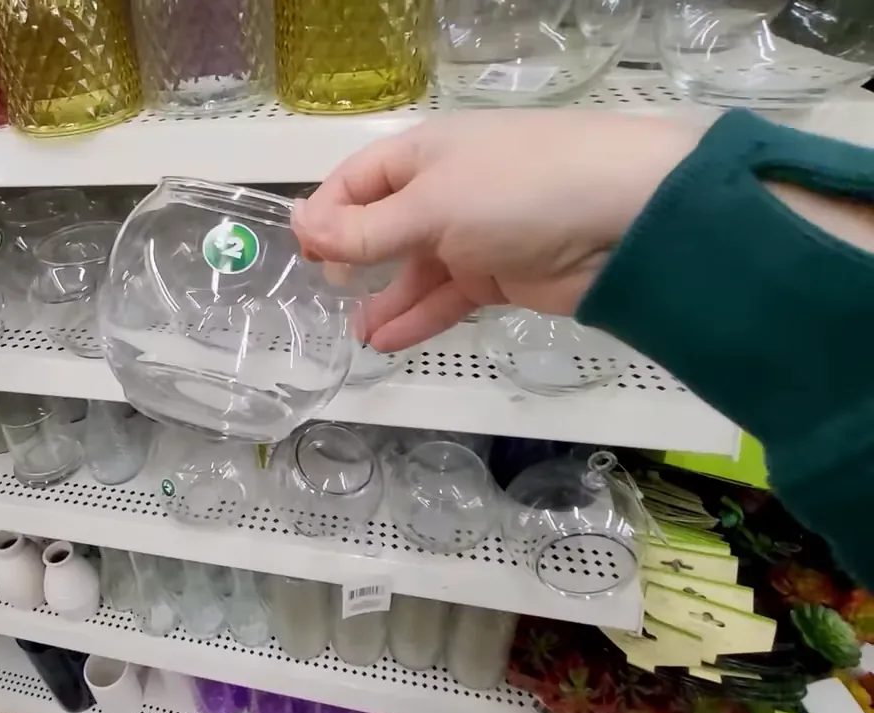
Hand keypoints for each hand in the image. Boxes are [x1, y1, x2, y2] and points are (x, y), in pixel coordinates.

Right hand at [291, 110, 700, 351]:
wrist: (628, 221)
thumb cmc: (517, 192)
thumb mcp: (429, 207)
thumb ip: (364, 229)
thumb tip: (300, 226)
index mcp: (424, 154)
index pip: (357, 180)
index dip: (325, 214)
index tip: (301, 255)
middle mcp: (445, 189)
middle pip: (384, 225)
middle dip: (352, 259)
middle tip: (325, 295)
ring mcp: (474, 233)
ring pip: (414, 269)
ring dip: (384, 300)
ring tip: (354, 336)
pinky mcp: (500, 274)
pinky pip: (446, 296)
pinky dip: (418, 317)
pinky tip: (387, 342)